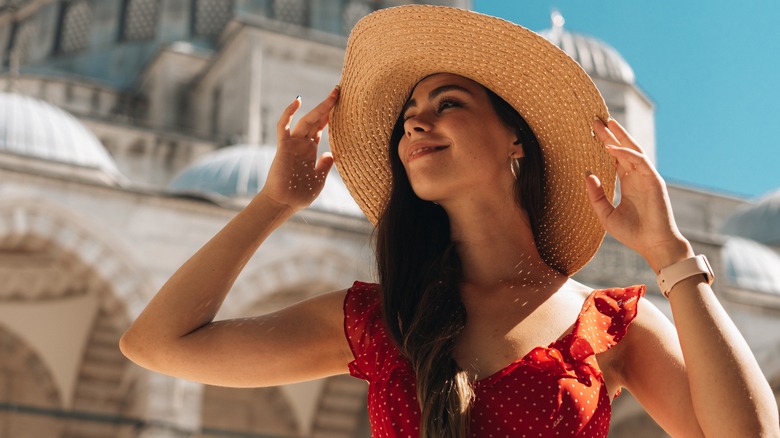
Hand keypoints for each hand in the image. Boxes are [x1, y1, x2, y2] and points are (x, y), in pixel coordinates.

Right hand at [259, 86, 339, 211]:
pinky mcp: (283, 147)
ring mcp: (292, 144)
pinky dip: (288, 114)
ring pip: (306, 120)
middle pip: (316, 120)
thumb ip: (324, 166)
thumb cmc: (300, 194)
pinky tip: (297, 101)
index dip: (329, 115)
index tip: (341, 103)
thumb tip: (331, 154)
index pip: (320, 128)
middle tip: (339, 91)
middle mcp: (302, 144)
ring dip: (319, 108)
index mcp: (309, 150)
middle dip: (327, 106)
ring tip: (333, 96)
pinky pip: (284, 127)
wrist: (284, 204)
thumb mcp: (318, 179)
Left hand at [585, 118, 692, 271]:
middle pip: (623, 150)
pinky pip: (639, 162)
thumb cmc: (632, 232)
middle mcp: (637, 177)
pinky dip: (625, 154)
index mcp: (628, 183)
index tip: (591, 134)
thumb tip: (587, 175)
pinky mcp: (654, 181)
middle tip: (596, 120)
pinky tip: (611, 148)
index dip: (604, 145)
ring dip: (620, 136)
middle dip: (610, 135)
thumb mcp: (605, 214)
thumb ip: (596, 195)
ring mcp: (647, 177)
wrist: (654, 244)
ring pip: (633, 150)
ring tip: (607, 123)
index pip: (615, 159)